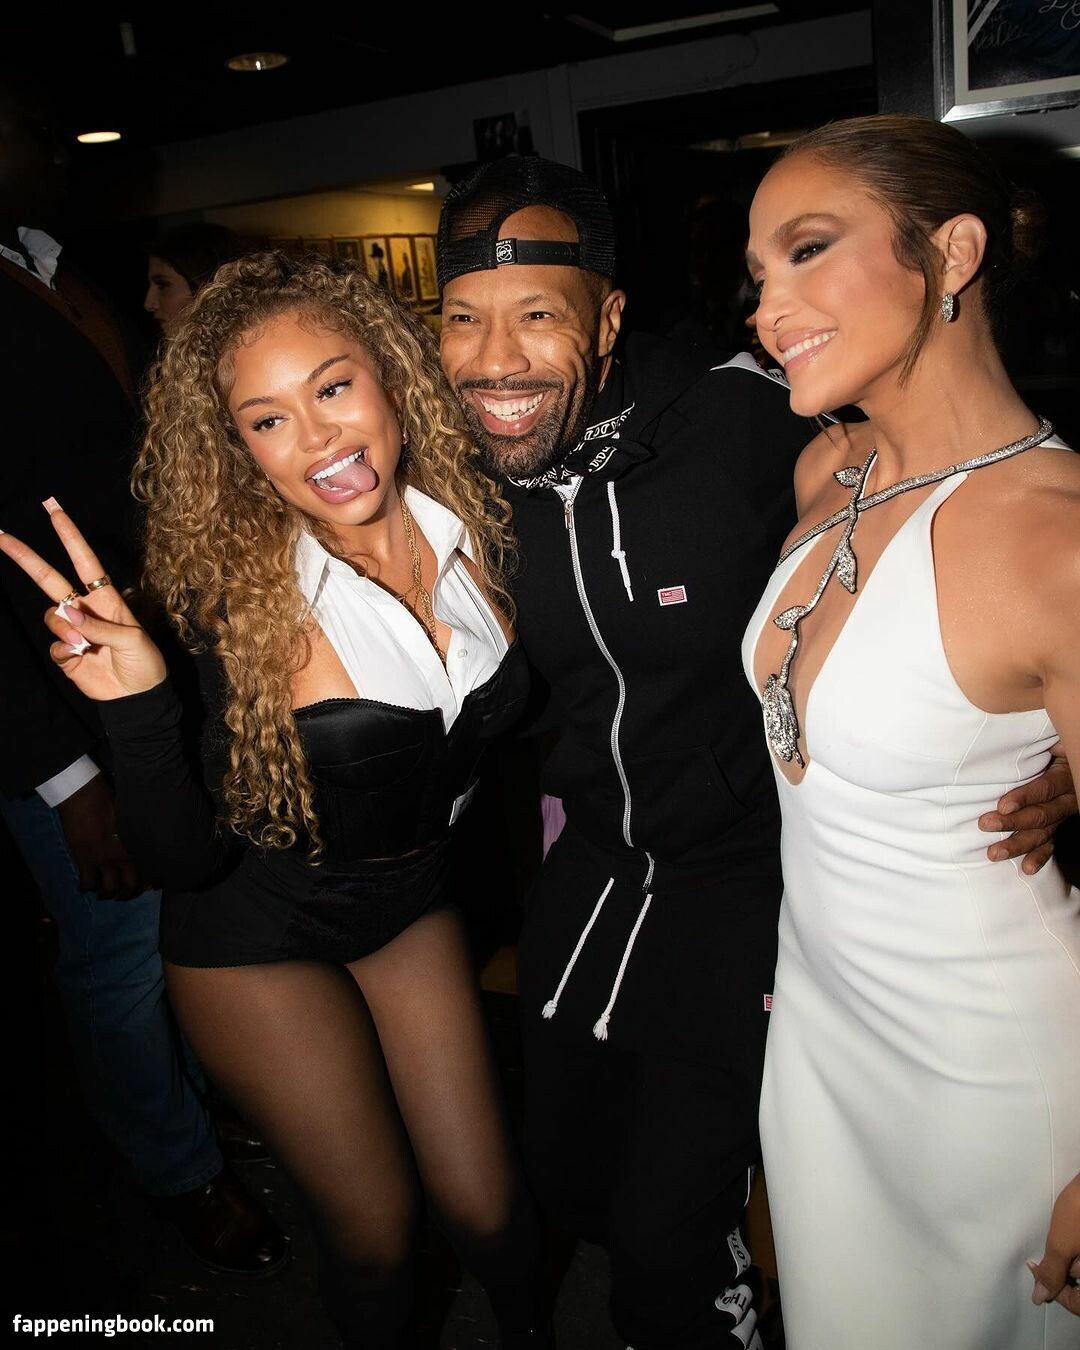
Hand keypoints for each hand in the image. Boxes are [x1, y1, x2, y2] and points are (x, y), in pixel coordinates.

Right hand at [0, 501, 166, 700]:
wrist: (139, 698)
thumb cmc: (145, 663)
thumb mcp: (132, 641)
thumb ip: (100, 627)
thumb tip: (70, 616)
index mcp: (106, 599)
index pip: (84, 561)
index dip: (69, 536)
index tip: (54, 511)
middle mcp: (85, 610)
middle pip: (49, 578)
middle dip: (25, 557)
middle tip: (1, 535)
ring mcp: (73, 631)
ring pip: (50, 616)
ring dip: (62, 628)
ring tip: (82, 645)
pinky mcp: (65, 654)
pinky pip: (53, 646)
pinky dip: (63, 651)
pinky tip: (80, 658)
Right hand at [56, 774, 142, 898]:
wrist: (84, 796)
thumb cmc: (110, 799)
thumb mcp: (132, 817)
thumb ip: (137, 832)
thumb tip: (145, 837)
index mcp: (137, 845)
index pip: (149, 870)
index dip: (150, 881)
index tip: (150, 885)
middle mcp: (123, 857)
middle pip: (131, 886)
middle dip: (128, 892)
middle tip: (124, 893)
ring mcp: (103, 861)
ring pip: (109, 889)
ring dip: (107, 894)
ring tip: (105, 894)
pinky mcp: (84, 860)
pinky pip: (87, 883)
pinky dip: (85, 887)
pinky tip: (85, 886)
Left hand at [979, 747, 1076, 873]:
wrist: (1067, 746)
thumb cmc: (1047, 737)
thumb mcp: (1046, 735)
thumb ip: (1031, 741)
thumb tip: (1000, 730)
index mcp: (1066, 771)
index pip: (1046, 787)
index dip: (1025, 797)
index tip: (1002, 805)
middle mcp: (1069, 796)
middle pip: (1043, 813)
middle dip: (1012, 822)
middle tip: (985, 824)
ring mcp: (1063, 812)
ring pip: (1044, 832)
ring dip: (1019, 844)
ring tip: (995, 853)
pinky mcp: (1059, 823)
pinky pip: (1051, 842)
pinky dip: (1039, 856)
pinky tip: (1027, 869)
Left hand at [1028, 1171, 1079, 1315]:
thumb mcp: (1062, 1243)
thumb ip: (1052, 1272)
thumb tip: (1040, 1297)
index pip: (1076, 1304)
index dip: (1055, 1293)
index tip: (1035, 1271)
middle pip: (1079, 1286)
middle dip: (1061, 1277)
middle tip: (1043, 1260)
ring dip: (1068, 1264)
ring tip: (1057, 1244)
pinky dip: (1074, 1252)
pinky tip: (1067, 1235)